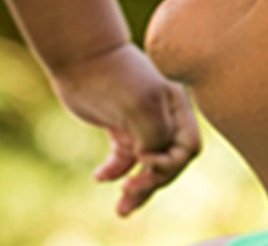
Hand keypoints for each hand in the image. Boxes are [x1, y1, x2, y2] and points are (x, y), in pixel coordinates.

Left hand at [51, 43, 200, 215]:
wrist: (80, 57)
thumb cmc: (114, 75)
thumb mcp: (141, 103)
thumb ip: (156, 134)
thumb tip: (151, 161)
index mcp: (177, 108)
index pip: (187, 148)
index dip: (170, 162)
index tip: (142, 158)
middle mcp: (163, 117)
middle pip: (169, 161)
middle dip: (152, 182)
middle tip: (129, 193)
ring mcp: (141, 123)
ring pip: (146, 165)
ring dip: (137, 188)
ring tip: (121, 210)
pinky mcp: (121, 127)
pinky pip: (124, 159)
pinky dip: (115, 171)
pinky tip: (100, 176)